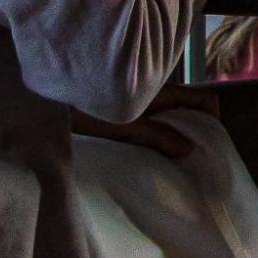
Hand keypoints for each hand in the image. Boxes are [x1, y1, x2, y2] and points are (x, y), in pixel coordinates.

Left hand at [72, 83, 222, 160]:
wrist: (46, 100)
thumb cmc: (82, 108)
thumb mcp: (122, 124)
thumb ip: (155, 134)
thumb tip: (190, 149)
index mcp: (162, 92)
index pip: (204, 101)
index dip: (212, 122)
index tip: (208, 149)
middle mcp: (155, 94)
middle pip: (188, 112)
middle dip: (194, 135)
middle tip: (190, 164)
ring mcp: (140, 103)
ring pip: (169, 119)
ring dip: (172, 138)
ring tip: (168, 166)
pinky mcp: (124, 113)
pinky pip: (151, 125)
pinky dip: (155, 139)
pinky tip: (145, 157)